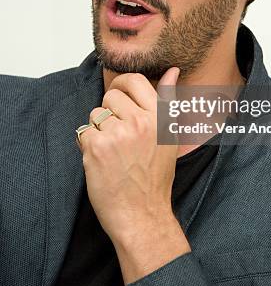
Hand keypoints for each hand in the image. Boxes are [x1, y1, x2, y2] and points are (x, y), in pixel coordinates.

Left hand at [77, 67, 181, 247]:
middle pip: (111, 96)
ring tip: (113, 151)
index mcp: (159, 116)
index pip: (134, 81)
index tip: (120, 96)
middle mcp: (140, 122)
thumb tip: (172, 71)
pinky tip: (102, 161)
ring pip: (96, 114)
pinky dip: (88, 145)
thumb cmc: (155, 176)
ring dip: (99, 129)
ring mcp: (117, 134)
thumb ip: (168, 100)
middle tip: (120, 136)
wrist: (142, 214)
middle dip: (110, 112)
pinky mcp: (96, 148)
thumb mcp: (169, 135)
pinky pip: (84, 132)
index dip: (122, 85)